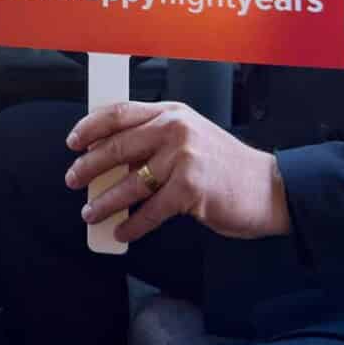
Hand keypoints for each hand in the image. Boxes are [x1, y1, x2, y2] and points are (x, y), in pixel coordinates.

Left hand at [64, 101, 289, 242]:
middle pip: (117, 146)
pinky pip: (150, 211)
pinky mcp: (191, 189)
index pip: (120, 113)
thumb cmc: (226, 168)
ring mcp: (184, 158)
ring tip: (91, 214)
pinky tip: (122, 232)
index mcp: (172, 114)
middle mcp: (176, 130)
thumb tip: (110, 165)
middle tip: (73, 179)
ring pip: (129, 183)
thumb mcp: (190, 140)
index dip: (90, 126)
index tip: (73, 141)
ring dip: (105, 202)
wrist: (270, 189)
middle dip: (89, 166)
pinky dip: (132, 225)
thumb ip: (155, 144)